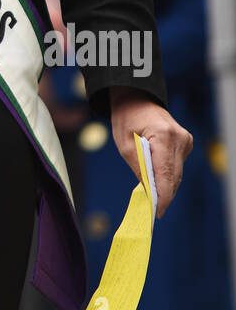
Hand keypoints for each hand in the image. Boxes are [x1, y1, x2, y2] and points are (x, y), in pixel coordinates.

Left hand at [109, 86, 192, 218]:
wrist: (136, 98)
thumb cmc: (126, 118)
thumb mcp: (125, 144)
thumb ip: (138, 168)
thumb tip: (149, 193)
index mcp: (163, 135)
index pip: (166, 173)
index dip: (162, 195)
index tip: (156, 212)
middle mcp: (179, 138)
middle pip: (174, 176)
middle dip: (164, 194)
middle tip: (153, 212)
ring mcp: (185, 140)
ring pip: (177, 172)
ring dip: (166, 186)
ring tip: (154, 202)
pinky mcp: (185, 142)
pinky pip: (177, 165)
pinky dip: (167, 175)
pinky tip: (158, 184)